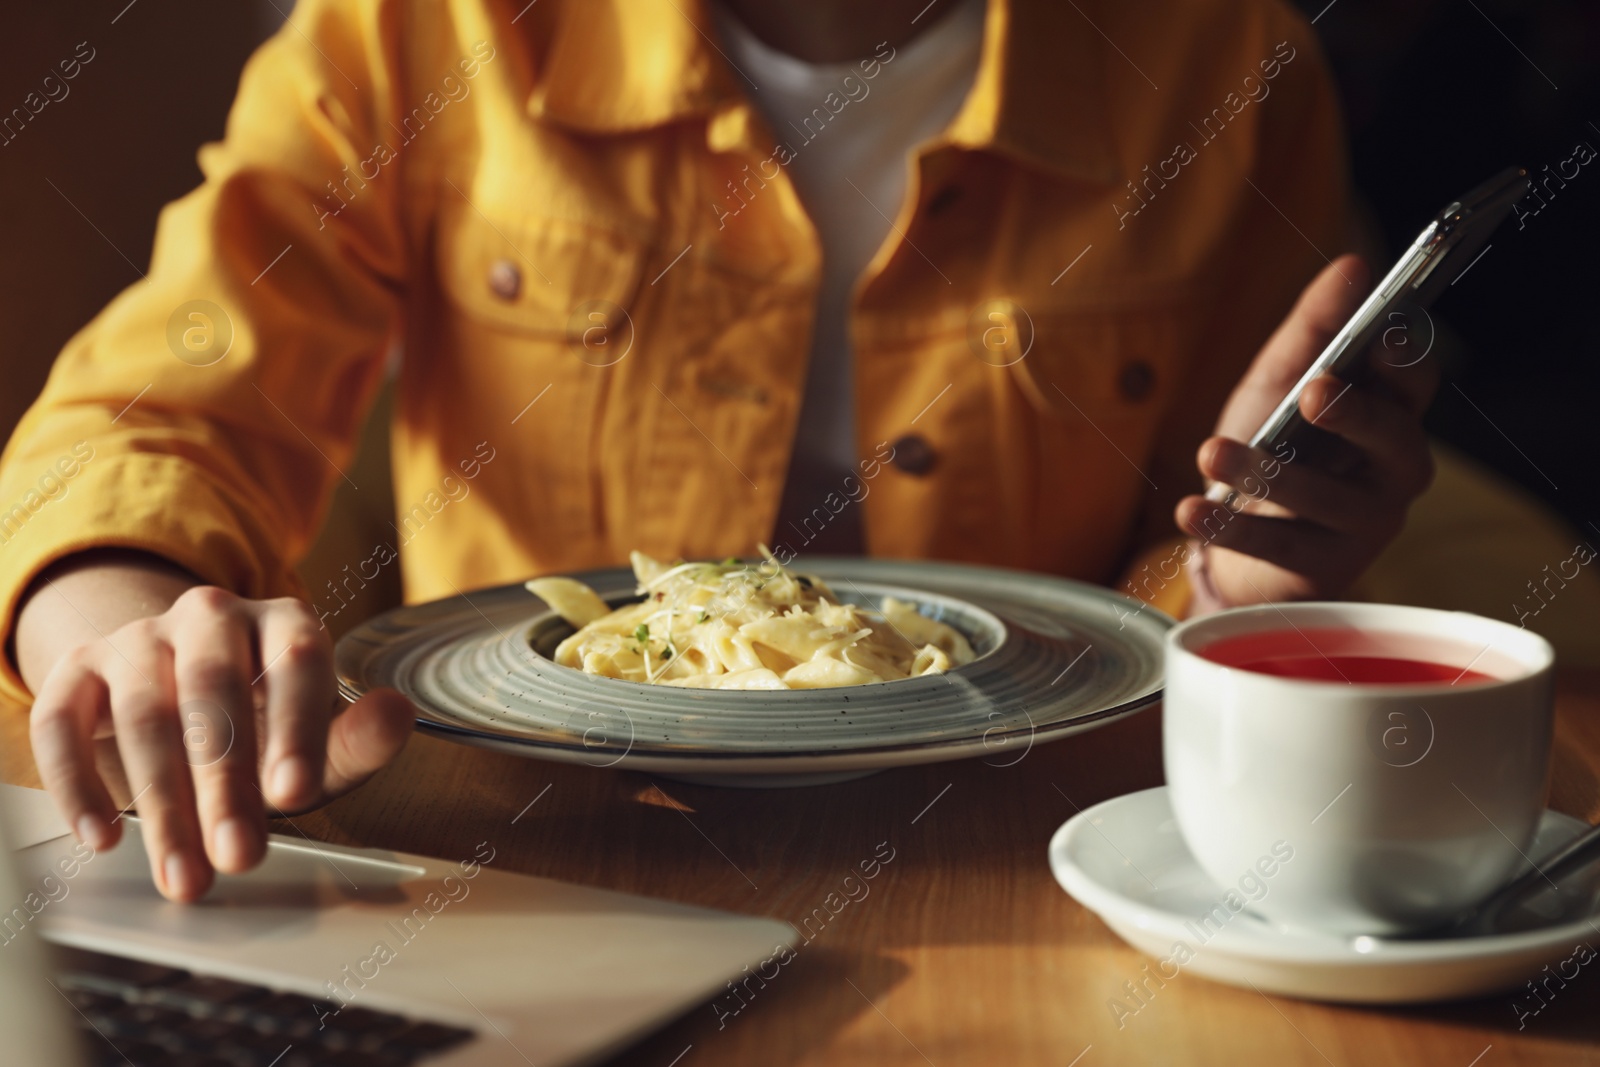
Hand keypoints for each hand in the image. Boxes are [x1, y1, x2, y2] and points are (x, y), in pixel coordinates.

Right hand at [19, 555, 413, 901]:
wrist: (178, 688)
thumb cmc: (265, 725)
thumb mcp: (319, 735)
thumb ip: (358, 736)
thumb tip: (398, 713)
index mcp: (283, 622)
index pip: (295, 663)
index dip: (294, 728)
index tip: (295, 794)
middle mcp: (210, 616)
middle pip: (213, 690)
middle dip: (226, 782)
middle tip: (240, 855)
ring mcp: (138, 638)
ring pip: (143, 713)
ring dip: (163, 802)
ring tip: (186, 874)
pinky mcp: (77, 669)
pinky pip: (61, 720)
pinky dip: (78, 781)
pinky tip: (104, 837)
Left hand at [1174, 255, 1438, 605]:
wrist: (1235, 533)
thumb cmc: (1273, 445)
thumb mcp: (1281, 380)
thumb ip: (1315, 327)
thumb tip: (1353, 265)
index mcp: (1391, 411)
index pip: (1415, 380)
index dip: (1403, 359)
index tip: (1379, 336)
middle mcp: (1394, 468)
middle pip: (1394, 439)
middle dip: (1354, 414)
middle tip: (1313, 391)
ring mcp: (1367, 522)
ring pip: (1326, 497)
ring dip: (1265, 473)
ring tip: (1210, 452)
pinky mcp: (1326, 566)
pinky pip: (1280, 545)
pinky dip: (1230, 527)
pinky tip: (1189, 510)